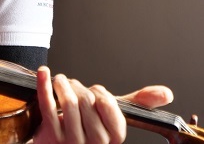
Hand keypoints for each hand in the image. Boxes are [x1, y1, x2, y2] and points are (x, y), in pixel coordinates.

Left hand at [32, 66, 173, 143]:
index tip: (95, 91)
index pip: (109, 105)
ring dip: (63, 83)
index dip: (100, 93)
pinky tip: (44, 73)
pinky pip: (47, 105)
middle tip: (73, 85)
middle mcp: (95, 143)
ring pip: (68, 102)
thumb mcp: (113, 115)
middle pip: (87, 101)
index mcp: (113, 137)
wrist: (58, 141)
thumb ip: (138, 103)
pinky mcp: (50, 135)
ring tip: (61, 81)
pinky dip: (44, 85)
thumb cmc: (88, 126)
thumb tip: (167, 93)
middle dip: (79, 87)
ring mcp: (71, 141)